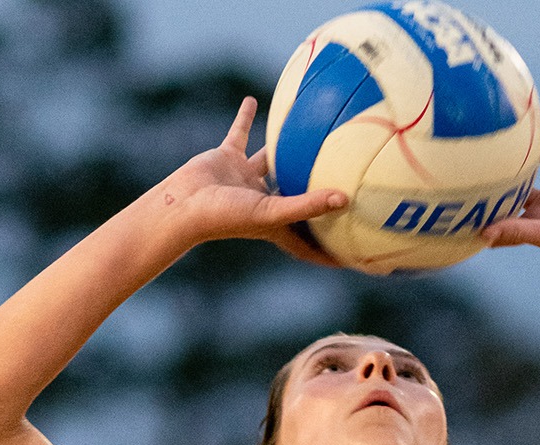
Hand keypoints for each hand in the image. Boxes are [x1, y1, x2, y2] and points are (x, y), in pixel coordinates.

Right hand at [149, 97, 346, 264]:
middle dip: (317, 194)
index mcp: (276, 221)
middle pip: (297, 197)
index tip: (357, 249)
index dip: (330, 247)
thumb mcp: (272, 213)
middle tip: (344, 182)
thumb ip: (308, 205)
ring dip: (286, 148)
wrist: (183, 205)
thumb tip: (345, 198)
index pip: (310, 239)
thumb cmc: (226, 217)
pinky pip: (240, 133)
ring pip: (272, 159)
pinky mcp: (227, 158)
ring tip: (306, 132)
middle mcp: (264, 199)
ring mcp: (245, 178)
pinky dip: (245, 117)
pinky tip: (253, 100)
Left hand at [481, 96, 539, 283]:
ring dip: (536, 140)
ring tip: (518, 119)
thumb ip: (517, 231)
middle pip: (522, 178)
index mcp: (537, 217)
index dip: (487, 199)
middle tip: (483, 145)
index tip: (462, 187)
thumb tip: (482, 236)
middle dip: (506, 166)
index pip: (506, 206)